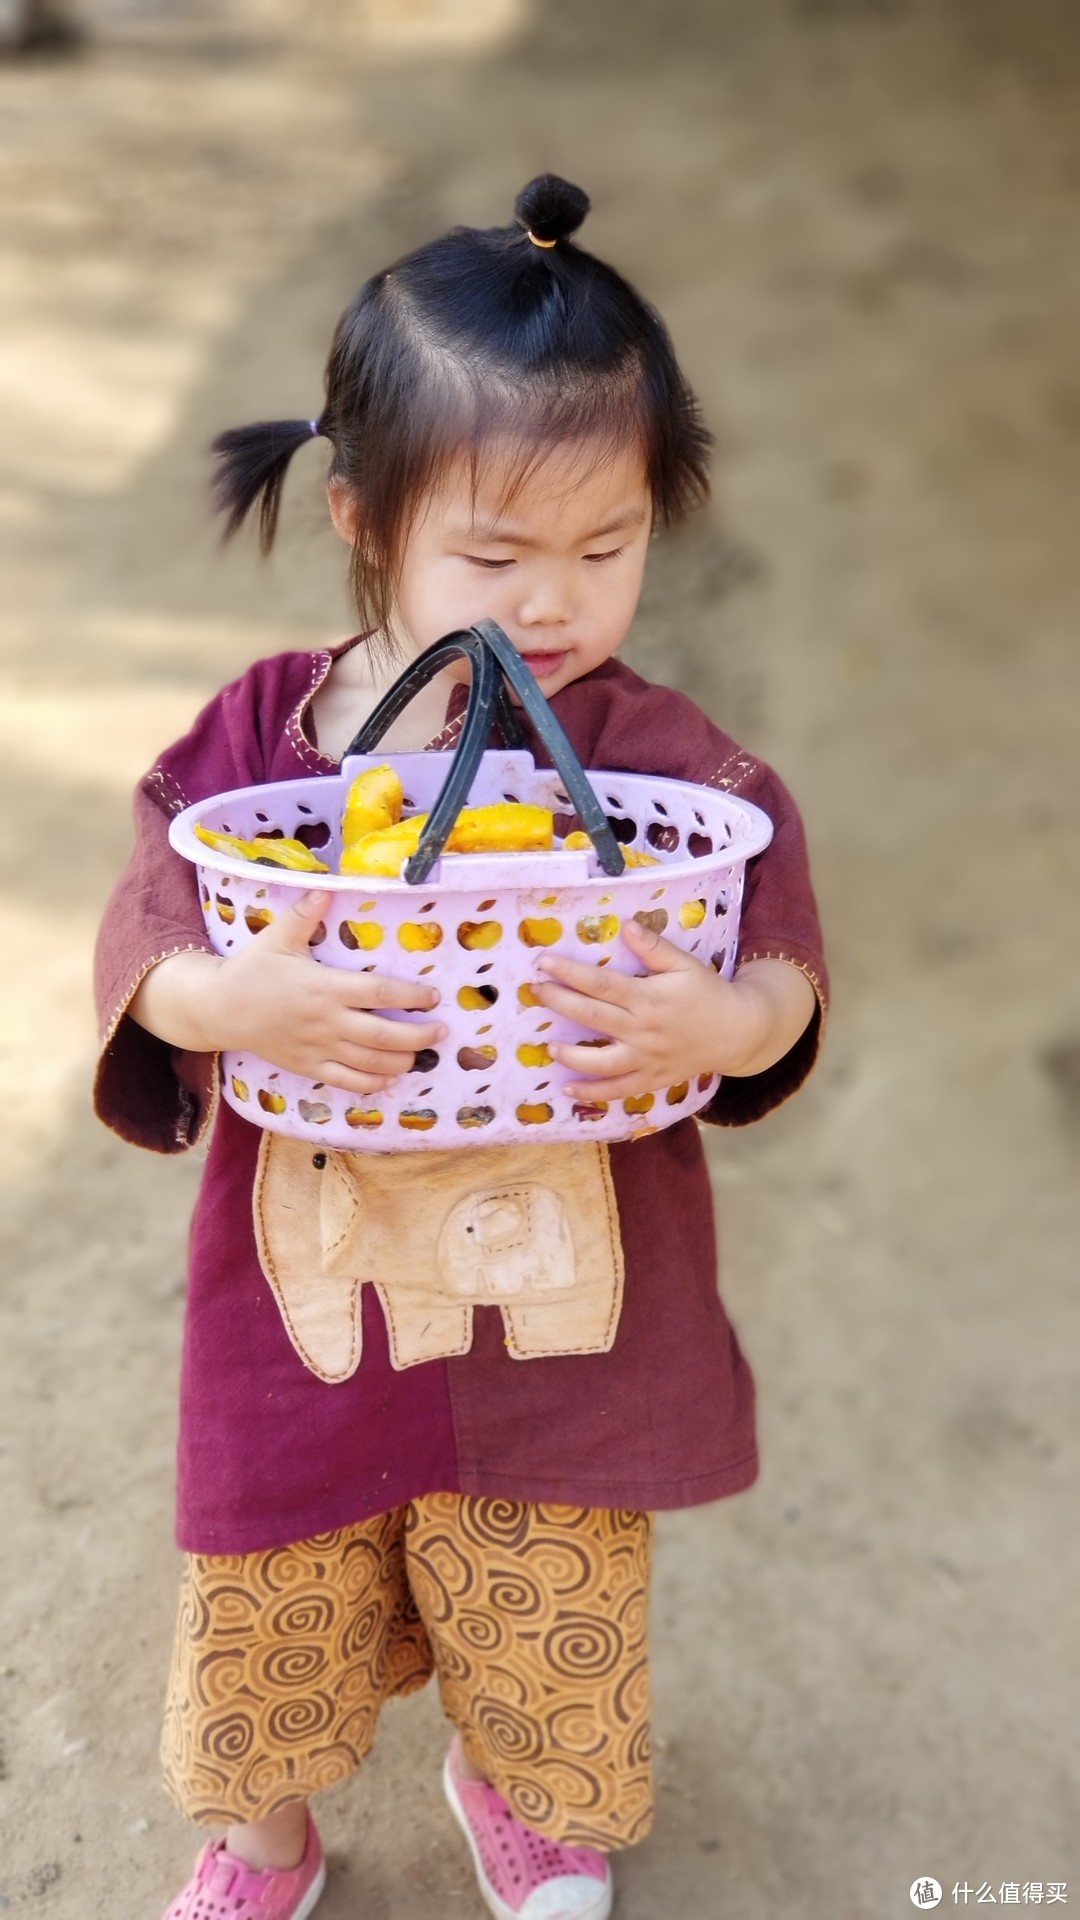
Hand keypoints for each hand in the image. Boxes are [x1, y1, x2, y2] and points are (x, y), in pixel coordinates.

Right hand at [135, 891, 446, 1095]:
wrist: (220, 1009)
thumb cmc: (252, 970)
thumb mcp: (277, 937)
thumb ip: (305, 914)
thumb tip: (327, 886)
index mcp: (325, 987)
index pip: (379, 994)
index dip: (411, 997)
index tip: (433, 996)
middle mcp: (327, 1021)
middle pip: (384, 1035)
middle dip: (419, 1036)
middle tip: (441, 1031)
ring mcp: (319, 1048)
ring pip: (370, 1062)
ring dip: (401, 1060)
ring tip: (422, 1054)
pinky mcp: (308, 1066)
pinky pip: (346, 1081)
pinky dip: (371, 1084)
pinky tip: (389, 1078)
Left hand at [531, 919, 805, 1102]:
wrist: (737, 1032)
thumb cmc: (708, 993)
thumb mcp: (685, 964)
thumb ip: (654, 947)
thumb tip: (626, 925)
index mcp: (649, 998)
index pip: (602, 984)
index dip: (570, 973)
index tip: (544, 963)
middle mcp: (643, 1030)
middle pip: (594, 1016)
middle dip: (560, 1003)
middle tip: (535, 991)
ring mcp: (646, 1059)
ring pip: (602, 1062)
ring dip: (572, 1056)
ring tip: (548, 1047)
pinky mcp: (651, 1079)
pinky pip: (618, 1090)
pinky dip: (593, 1094)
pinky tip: (568, 1090)